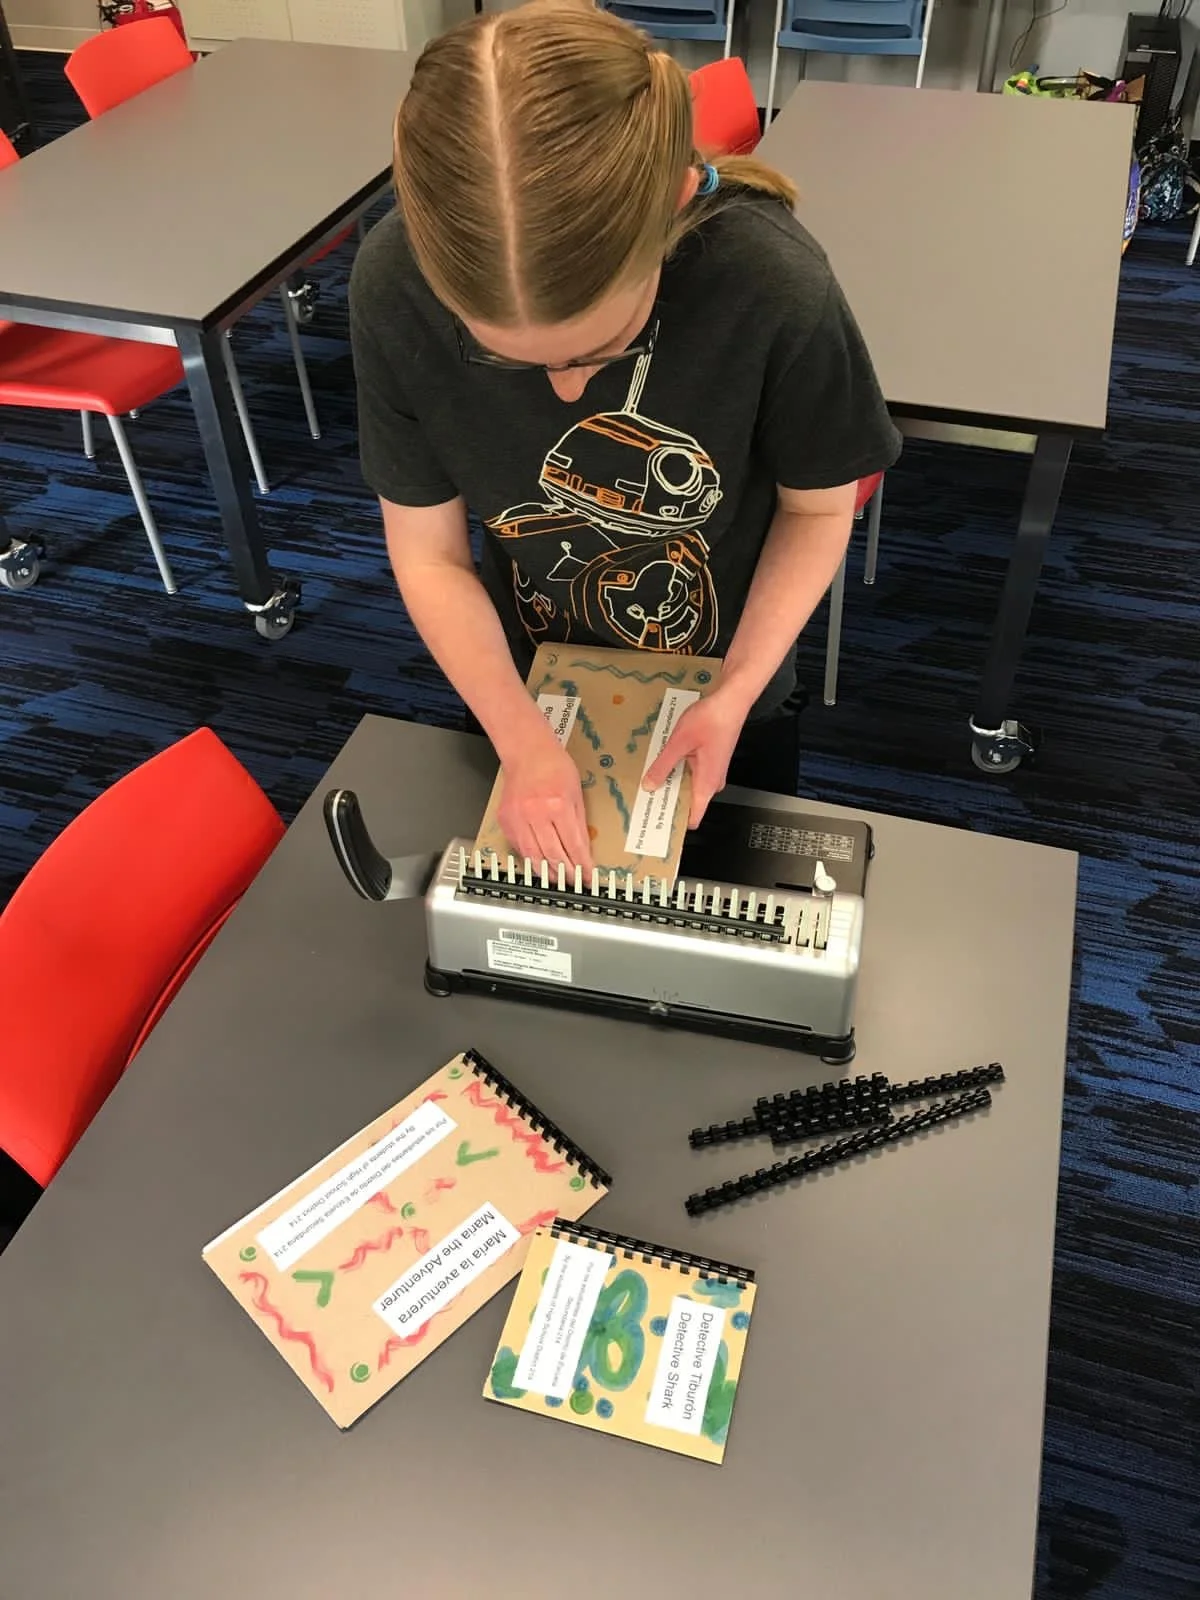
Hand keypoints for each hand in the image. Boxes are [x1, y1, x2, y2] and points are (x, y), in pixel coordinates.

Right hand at [497, 725, 593, 873]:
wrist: (526, 751)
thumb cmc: (553, 766)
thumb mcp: (576, 793)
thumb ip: (579, 823)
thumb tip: (583, 850)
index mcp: (558, 805)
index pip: (574, 845)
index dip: (583, 865)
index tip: (588, 876)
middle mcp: (536, 813)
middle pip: (553, 855)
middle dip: (566, 873)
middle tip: (574, 882)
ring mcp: (518, 818)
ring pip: (533, 857)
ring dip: (547, 872)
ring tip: (558, 879)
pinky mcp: (506, 820)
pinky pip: (519, 847)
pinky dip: (531, 858)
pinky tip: (540, 864)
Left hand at [643, 690, 750, 828]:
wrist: (730, 701)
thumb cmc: (710, 720)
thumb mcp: (678, 744)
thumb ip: (663, 766)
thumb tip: (649, 785)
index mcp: (706, 783)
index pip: (693, 817)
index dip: (675, 823)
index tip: (656, 823)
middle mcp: (712, 782)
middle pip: (688, 802)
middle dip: (667, 801)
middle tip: (644, 798)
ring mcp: (712, 771)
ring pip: (688, 786)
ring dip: (671, 783)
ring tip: (650, 778)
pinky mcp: (709, 761)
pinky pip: (691, 773)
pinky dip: (678, 771)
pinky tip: (664, 762)